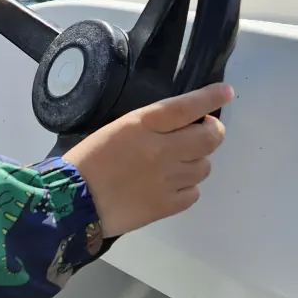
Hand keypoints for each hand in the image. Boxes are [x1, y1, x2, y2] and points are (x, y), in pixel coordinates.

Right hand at [65, 83, 231, 237]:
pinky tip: (169, 186)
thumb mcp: (116, 130)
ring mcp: (168, 179)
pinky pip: (194, 192)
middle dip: (212, 132)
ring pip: (204, 166)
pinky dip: (186, 187)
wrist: (72, 202)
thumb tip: (182, 127)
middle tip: (202, 133)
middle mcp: (161, 149)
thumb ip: (150, 127)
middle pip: (210, 138)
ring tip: (175, 164)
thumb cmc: (87, 161)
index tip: (225, 92)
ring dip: (195, 161)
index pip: (186, 107)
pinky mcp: (168, 205)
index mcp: (142, 125)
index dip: (210, 98)